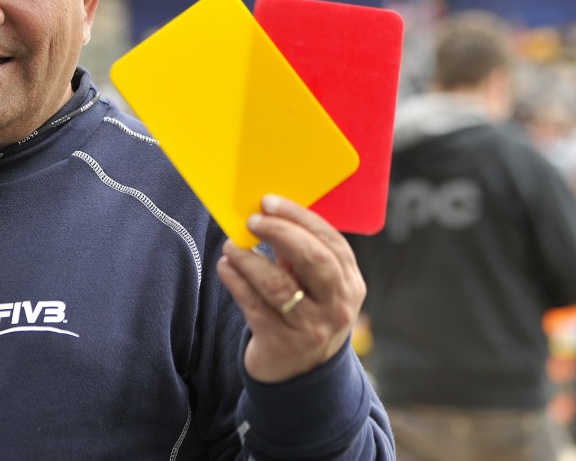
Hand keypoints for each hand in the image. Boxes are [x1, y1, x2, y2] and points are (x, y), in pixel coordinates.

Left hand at [216, 194, 365, 382]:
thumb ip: (300, 255)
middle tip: (251, 220)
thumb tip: (268, 215)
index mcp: (349, 284)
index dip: (298, 217)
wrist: (300, 374)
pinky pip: (253, 305)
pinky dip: (235, 281)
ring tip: (230, 246)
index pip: (330, 241)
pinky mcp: (281, 343)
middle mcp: (336, 306)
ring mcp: (311, 328)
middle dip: (279, 232)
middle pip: (312, 259)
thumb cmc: (305, 313)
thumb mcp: (317, 287)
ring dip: (248, 258)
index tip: (268, 202)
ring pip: (277, 284)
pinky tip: (225, 267)